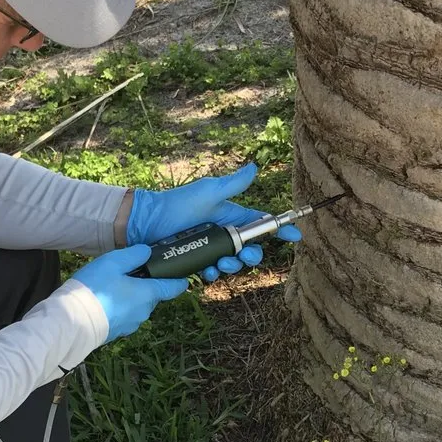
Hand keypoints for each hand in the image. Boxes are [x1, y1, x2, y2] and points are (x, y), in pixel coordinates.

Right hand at [71, 244, 187, 342]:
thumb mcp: (114, 262)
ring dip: (131, 297)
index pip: (172, 288)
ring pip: (137, 306)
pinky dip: (120, 307)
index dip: (178, 281)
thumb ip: (134, 255)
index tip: (182, 277)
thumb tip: (147, 252)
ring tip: (112, 286)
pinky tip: (104, 300)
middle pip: (152, 296)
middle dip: (146, 286)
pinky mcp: (117, 332)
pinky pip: (124, 315)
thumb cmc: (95, 289)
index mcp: (148, 294)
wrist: (72, 322)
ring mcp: (131, 325)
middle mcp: (144, 312)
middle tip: (129, 274)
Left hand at [126, 163, 301, 280]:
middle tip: (246, 256)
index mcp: (230, 216)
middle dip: (253, 255)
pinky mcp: (196, 261)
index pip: (260, 224)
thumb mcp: (208, 192)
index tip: (295, 237)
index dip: (278, 230)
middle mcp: (222, 233)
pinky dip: (213, 273)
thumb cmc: (177, 204)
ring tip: (221, 263)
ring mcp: (209, 248)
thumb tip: (255, 168)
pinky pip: (212, 271)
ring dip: (232, 265)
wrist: (146, 223)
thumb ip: (233, 184)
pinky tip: (207, 272)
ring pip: (233, 262)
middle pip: (250, 249)